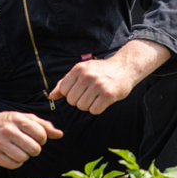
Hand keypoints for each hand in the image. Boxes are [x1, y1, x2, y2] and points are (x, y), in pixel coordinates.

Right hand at [0, 111, 62, 168]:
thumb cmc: (10, 123)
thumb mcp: (25, 119)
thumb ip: (44, 125)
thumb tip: (60, 134)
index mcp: (18, 119)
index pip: (41, 134)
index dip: (43, 139)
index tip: (37, 138)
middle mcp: (8, 130)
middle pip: (34, 148)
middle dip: (35, 149)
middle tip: (29, 146)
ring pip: (24, 158)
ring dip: (25, 156)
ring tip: (19, 149)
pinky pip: (13, 165)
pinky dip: (16, 163)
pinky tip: (12, 155)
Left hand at [49, 39, 169, 114]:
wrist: (125, 67)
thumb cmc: (101, 70)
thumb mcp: (82, 71)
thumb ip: (65, 82)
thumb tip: (51, 96)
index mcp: (78, 69)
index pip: (63, 90)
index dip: (70, 93)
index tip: (80, 90)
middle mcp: (87, 76)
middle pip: (72, 101)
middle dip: (79, 100)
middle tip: (89, 94)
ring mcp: (98, 85)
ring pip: (82, 107)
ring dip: (88, 105)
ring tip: (96, 97)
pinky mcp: (108, 94)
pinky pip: (94, 110)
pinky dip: (97, 109)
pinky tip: (102, 101)